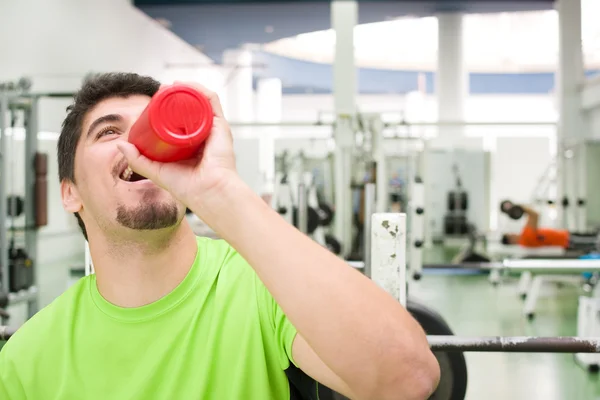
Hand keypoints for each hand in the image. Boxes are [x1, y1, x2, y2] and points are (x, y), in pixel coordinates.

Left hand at [116, 82, 237, 206]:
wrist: (208, 192)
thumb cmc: (188, 188)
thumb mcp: (157, 171)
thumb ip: (138, 160)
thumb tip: (120, 144)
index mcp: (193, 144)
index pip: (182, 120)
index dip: (169, 108)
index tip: (155, 101)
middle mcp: (205, 134)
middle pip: (191, 108)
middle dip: (176, 96)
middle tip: (161, 91)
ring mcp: (213, 129)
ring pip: (200, 101)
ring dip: (186, 89)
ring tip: (171, 86)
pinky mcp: (220, 125)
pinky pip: (212, 100)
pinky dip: (200, 90)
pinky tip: (186, 85)